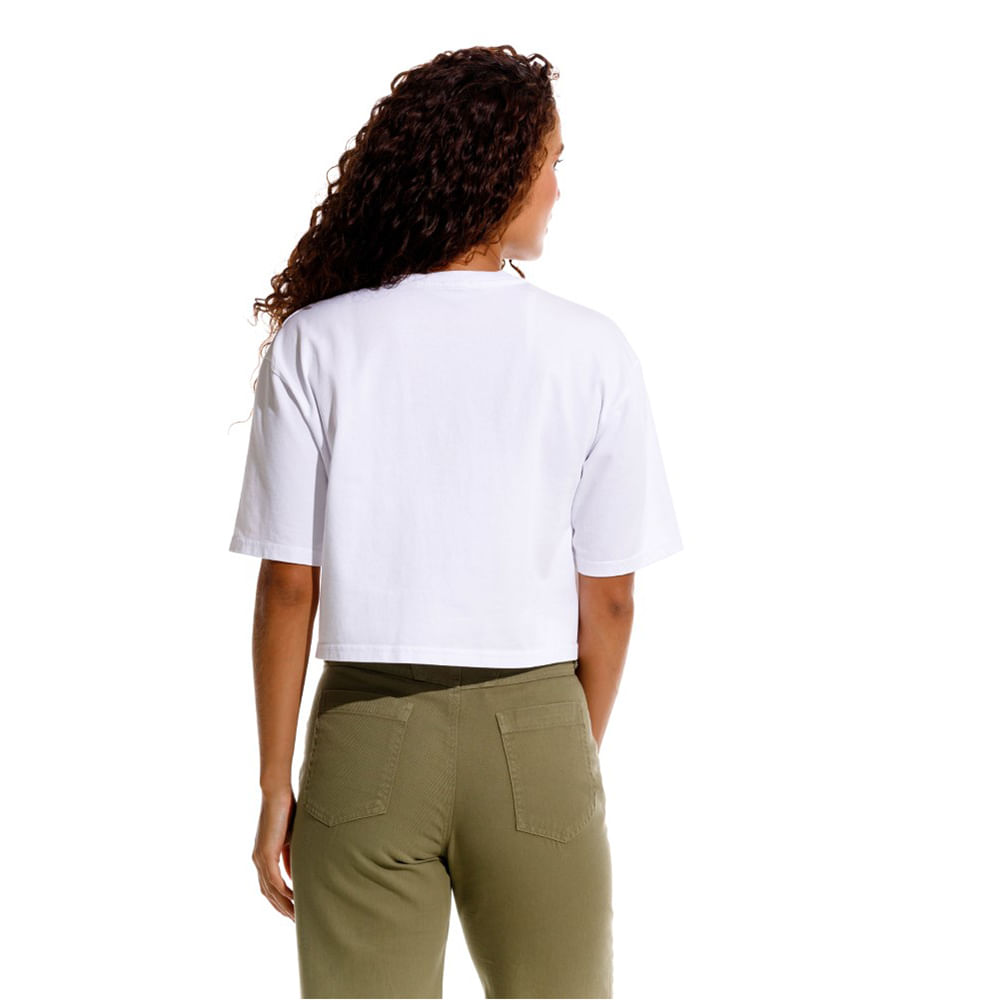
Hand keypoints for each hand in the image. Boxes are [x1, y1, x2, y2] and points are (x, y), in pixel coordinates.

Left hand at [252, 787, 295, 919]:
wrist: (276, 794)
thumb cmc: (286, 811)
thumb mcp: (291, 839)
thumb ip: (291, 858)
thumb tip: (296, 877)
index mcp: (264, 857)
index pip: (270, 887)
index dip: (281, 901)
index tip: (294, 911)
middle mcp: (258, 861)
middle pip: (268, 894)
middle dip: (282, 909)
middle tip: (297, 921)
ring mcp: (260, 859)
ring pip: (270, 891)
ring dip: (283, 905)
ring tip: (297, 916)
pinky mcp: (265, 855)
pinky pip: (273, 881)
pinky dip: (284, 893)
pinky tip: (294, 900)